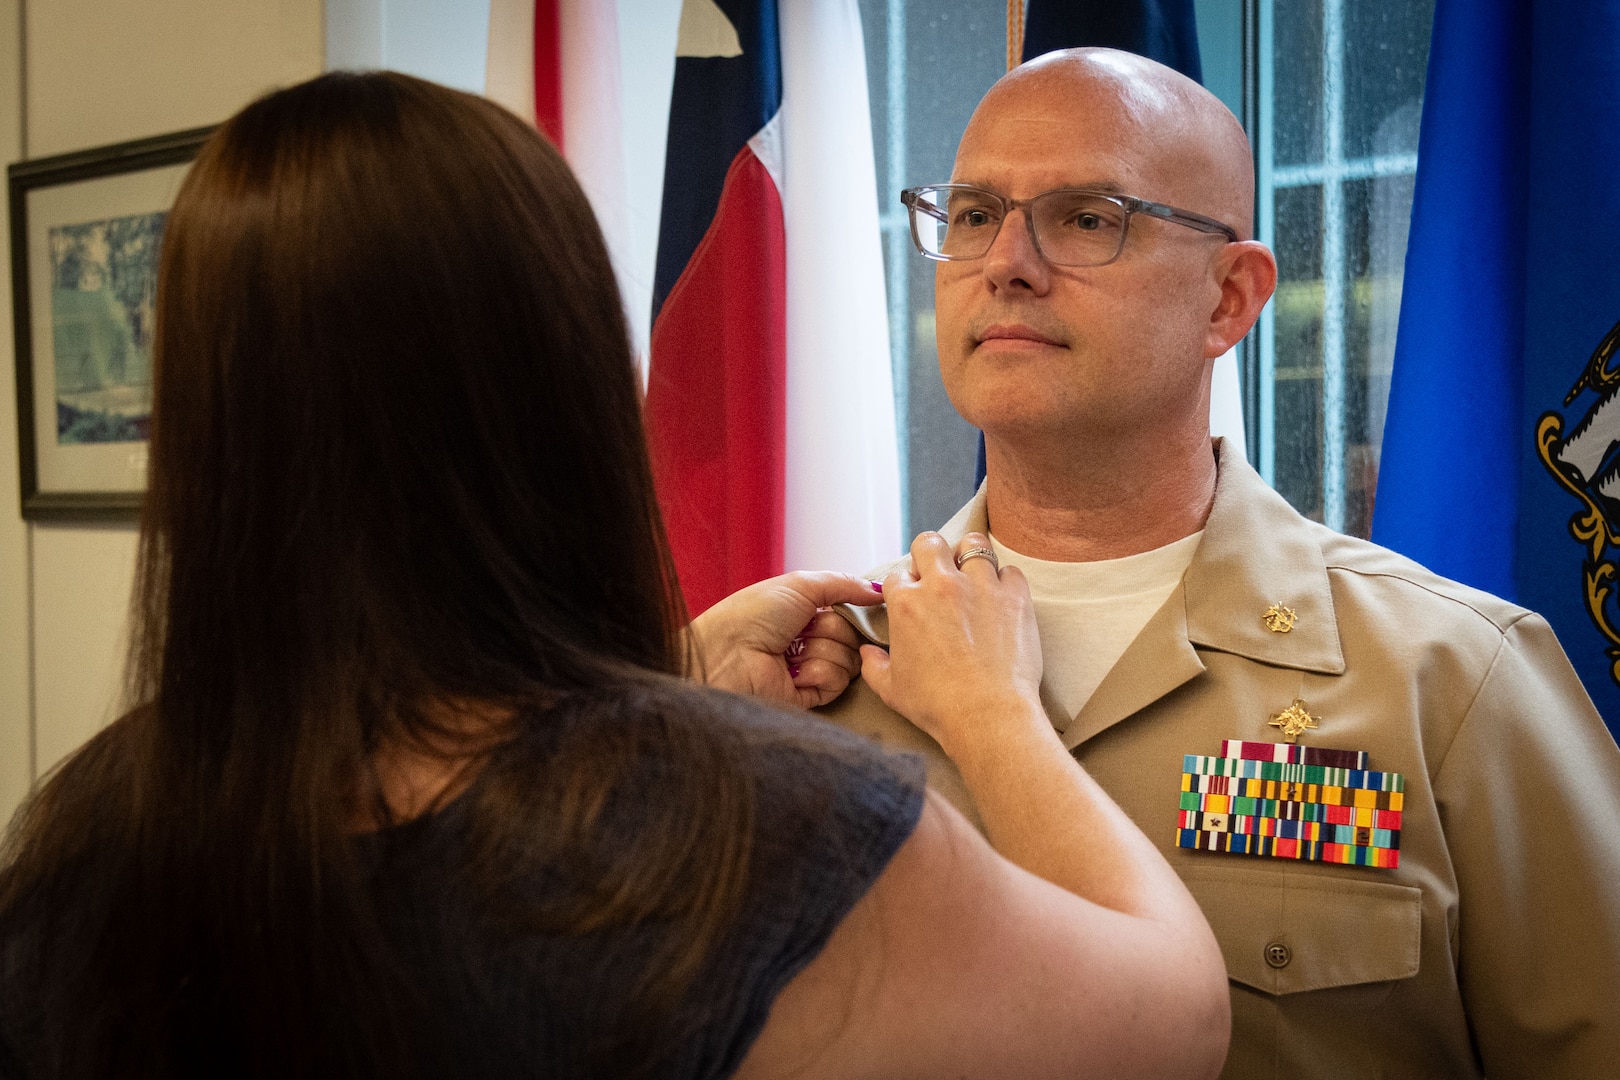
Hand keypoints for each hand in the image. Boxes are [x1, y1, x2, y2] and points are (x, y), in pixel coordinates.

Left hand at [691, 571, 883, 708]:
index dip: (854, 610)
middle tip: (804, 630)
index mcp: (803, 613)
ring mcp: (808, 669)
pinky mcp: (808, 696)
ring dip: (822, 651)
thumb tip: (879, 591)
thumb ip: (843, 584)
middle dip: (832, 630)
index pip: (849, 612)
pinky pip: (838, 683)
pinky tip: (794, 673)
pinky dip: (818, 674)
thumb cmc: (752, 615)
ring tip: (792, 652)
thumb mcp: (800, 585)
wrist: (725, 655)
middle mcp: (808, 640)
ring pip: (849, 659)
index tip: (857, 605)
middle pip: (853, 635)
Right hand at [860, 532, 1044, 758]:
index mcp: (906, 603)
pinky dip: (1005, 581)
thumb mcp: (891, 689)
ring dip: (970, 556)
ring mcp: (980, 586)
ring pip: (974, 543)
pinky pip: (1010, 571)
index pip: (897, 575)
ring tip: (973, 575)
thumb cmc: (937, 705)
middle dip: (930, 553)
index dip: (903, 587)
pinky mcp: (1014, 596)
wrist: (987, 715)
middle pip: (930, 543)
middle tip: (938, 574)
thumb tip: (867, 652)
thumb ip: (873, 665)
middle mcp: (941, 585)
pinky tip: (1002, 599)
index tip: (912, 599)